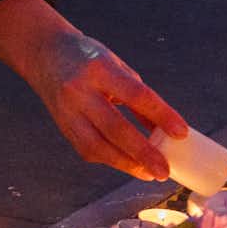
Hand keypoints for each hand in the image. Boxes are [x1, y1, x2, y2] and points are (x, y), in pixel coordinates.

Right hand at [0, 0, 186, 180]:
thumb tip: (164, 129)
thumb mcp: (117, 67)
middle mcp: (80, 90)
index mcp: (100, 69)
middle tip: (164, 170)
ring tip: (149, 173)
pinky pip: (87, 150)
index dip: (160, 114)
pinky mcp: (62, 126)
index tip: (181, 132)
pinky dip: (110, 159)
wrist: (45, 54)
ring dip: (126, 164)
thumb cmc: (88, 59)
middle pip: (114, 127)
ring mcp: (67, 111)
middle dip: (142, 152)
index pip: (135, 94)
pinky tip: (127, 163)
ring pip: (97, 146)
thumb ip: (139, 98)